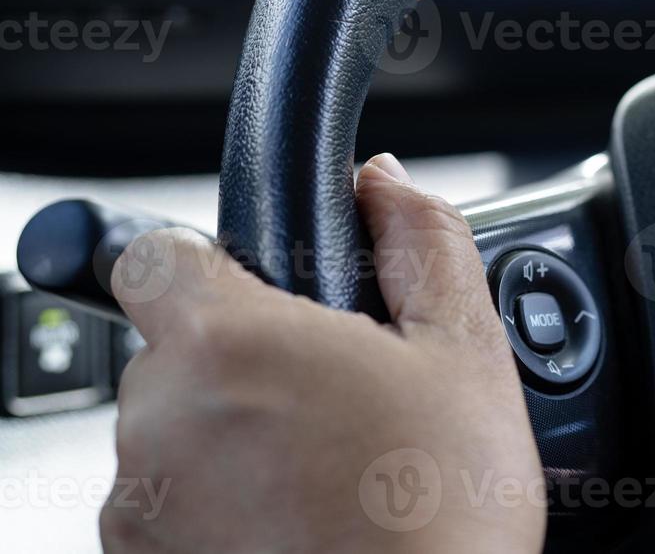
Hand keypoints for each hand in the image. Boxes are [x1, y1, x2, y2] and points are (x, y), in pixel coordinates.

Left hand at [101, 155, 545, 552]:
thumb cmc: (442, 518)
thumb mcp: (466, 353)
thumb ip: (423, 242)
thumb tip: (388, 184)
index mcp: (228, 343)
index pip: (155, 253)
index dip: (210, 258)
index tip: (262, 289)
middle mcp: (157, 423)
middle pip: (177, 347)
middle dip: (248, 358)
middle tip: (337, 395)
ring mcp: (140, 506)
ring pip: (174, 430)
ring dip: (231, 434)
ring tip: (329, 469)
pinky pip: (167, 503)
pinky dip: (218, 503)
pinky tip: (302, 518)